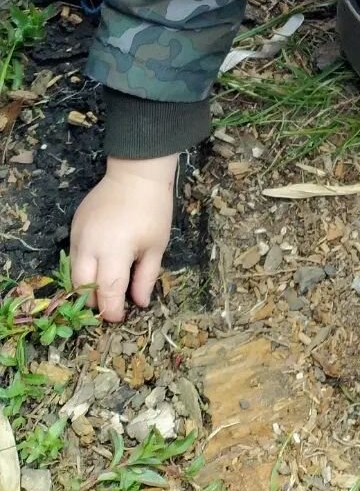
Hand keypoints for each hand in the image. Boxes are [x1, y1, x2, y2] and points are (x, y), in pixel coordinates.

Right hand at [70, 155, 177, 320]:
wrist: (136, 172)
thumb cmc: (153, 210)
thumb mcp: (156, 245)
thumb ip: (145, 277)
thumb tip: (139, 303)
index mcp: (114, 251)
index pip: (106, 292)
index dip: (112, 309)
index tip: (120, 317)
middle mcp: (89, 246)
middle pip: (82, 287)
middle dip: (94, 302)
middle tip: (110, 305)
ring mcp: (78, 235)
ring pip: (73, 273)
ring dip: (86, 286)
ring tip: (104, 289)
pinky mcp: (73, 226)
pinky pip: (73, 255)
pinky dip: (83, 267)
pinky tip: (99, 265)